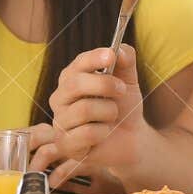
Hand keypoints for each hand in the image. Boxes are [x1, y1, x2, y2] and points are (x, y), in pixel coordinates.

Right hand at [32, 44, 146, 186]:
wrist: (132, 139)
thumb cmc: (124, 107)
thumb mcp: (128, 81)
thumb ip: (126, 61)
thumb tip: (120, 50)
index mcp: (71, 78)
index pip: (78, 63)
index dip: (94, 58)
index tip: (111, 55)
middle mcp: (60, 97)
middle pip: (76, 84)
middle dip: (105, 85)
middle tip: (122, 90)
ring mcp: (60, 121)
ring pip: (84, 109)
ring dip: (108, 112)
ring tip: (112, 117)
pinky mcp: (65, 144)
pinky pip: (86, 133)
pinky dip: (103, 132)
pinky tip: (104, 134)